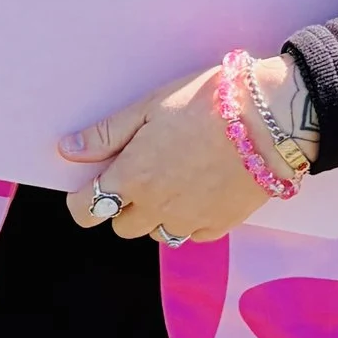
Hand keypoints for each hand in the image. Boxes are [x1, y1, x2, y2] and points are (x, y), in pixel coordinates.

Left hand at [57, 54, 307, 243]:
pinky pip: (193, 234)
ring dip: (157, 214)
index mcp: (132, 179)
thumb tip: (68, 150)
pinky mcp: (220, 225)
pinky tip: (201, 188)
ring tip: (175, 178)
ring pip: (158, 233)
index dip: (82, 200)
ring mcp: (189, 221)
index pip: (87, 210)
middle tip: (141, 172)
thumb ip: (106, 135)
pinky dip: (190, 218)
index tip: (89, 186)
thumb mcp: (148, 108)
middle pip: (122, 226)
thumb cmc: (206, 103)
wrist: (269, 119)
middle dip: (123, 204)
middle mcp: (156, 208)